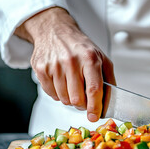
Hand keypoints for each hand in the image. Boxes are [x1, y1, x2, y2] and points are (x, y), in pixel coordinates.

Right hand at [15, 7, 115, 121]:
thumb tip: (107, 105)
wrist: (55, 31)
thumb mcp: (101, 59)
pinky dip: (58, 94)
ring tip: (72, 85)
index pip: (94, 89)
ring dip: (70, 99)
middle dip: (82, 104)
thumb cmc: (81, 47)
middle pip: (77, 98)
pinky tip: (61, 82)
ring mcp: (54, 65)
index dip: (94, 107)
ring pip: (64, 99)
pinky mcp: (41, 69)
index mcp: (90, 58)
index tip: (94, 116)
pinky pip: (51, 94)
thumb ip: (108, 81)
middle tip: (83, 98)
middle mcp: (71, 61)